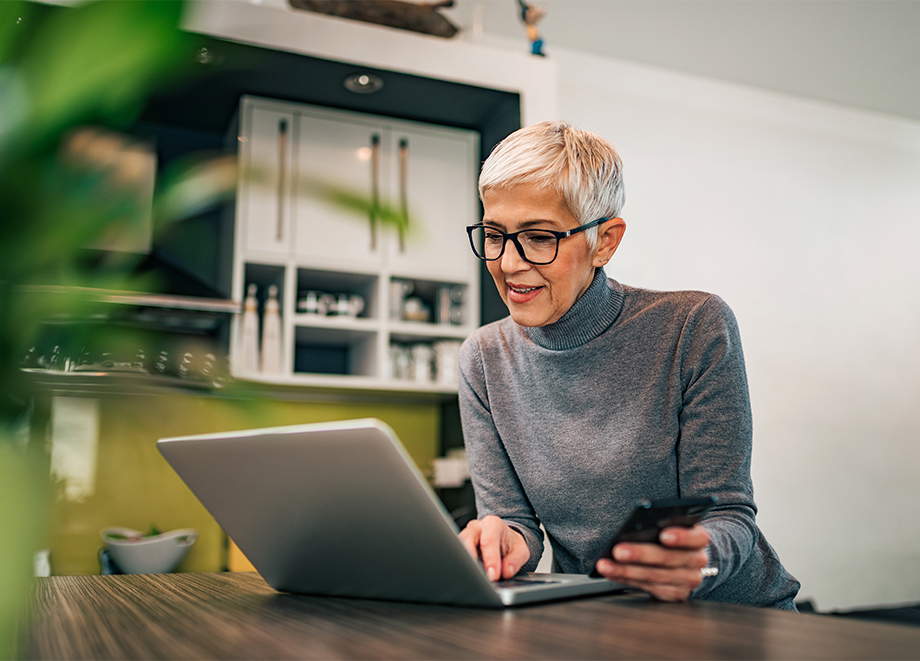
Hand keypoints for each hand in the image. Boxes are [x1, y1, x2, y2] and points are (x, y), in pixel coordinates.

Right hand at [458, 515, 530, 581]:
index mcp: (492, 524)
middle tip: (477, 577)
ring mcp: (465, 536)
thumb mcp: (521, 550)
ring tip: (470, 578)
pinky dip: (460, 565)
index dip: (490, 559)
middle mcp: (476, 527)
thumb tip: (506, 571)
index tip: (493, 575)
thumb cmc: (510, 545)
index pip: (489, 540)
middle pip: (467, 539)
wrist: (503, 541)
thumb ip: (516, 560)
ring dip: (463, 562)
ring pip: (457, 546)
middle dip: (470, 559)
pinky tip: (466, 575)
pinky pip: (455, 554)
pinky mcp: (459, 546)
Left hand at [593, 525, 710, 601]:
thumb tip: (632, 528)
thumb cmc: (675, 538)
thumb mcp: (675, 527)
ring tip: (605, 564)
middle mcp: (697, 561)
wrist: (690, 560)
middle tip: (618, 550)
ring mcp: (687, 580)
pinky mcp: (675, 594)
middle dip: (640, 554)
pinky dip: (625, 578)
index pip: (694, 537)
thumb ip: (660, 526)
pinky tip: (611, 572)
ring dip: (625, 570)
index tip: (663, 534)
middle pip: (667, 558)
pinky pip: (647, 587)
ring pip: (653, 576)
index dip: (680, 536)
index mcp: (699, 539)